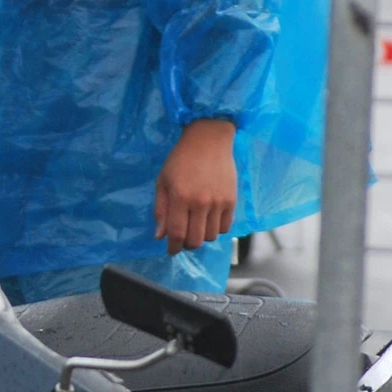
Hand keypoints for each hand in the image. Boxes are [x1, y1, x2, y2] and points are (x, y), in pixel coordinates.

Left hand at [155, 119, 236, 254]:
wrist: (208, 140)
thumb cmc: (181, 159)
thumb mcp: (163, 182)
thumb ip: (161, 210)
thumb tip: (160, 236)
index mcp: (180, 197)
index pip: (177, 233)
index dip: (173, 247)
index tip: (171, 250)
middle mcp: (201, 202)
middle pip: (196, 240)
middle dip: (186, 244)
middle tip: (182, 238)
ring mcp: (219, 202)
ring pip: (211, 236)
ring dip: (201, 236)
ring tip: (195, 226)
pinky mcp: (232, 201)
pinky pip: (225, 228)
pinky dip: (215, 229)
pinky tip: (208, 220)